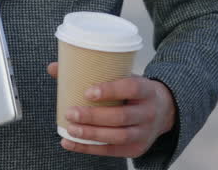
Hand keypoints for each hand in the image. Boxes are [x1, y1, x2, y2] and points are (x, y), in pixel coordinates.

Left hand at [47, 62, 175, 157]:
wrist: (164, 111)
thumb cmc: (135, 92)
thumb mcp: (123, 77)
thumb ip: (93, 71)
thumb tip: (53, 67)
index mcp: (147, 89)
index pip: (132, 88)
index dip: (110, 90)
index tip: (88, 92)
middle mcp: (149, 113)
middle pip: (122, 117)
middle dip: (94, 117)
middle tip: (71, 112)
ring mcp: (144, 133)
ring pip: (118, 136)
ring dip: (92, 134)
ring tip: (71, 129)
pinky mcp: (136, 149)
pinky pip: (111, 151)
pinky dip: (88, 148)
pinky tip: (70, 143)